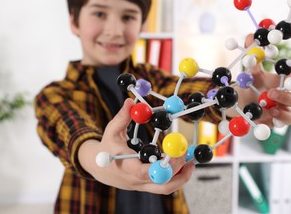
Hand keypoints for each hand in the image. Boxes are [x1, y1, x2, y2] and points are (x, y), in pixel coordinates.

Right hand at [78, 98, 194, 193]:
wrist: (99, 167)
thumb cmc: (107, 147)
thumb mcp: (111, 131)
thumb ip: (122, 117)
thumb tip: (131, 102)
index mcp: (125, 166)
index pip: (141, 172)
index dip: (158, 167)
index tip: (172, 155)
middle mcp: (134, 180)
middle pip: (160, 183)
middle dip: (177, 170)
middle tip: (186, 152)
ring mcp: (142, 185)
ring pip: (165, 188)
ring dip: (181, 177)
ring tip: (192, 162)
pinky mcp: (147, 186)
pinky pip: (165, 186)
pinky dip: (177, 177)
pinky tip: (185, 165)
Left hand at [239, 34, 290, 126]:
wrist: (238, 103)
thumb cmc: (249, 84)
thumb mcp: (249, 71)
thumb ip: (251, 56)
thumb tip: (250, 35)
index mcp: (282, 81)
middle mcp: (285, 97)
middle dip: (288, 95)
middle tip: (273, 91)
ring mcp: (282, 111)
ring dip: (283, 111)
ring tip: (269, 106)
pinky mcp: (275, 123)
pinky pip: (280, 125)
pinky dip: (274, 122)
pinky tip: (264, 117)